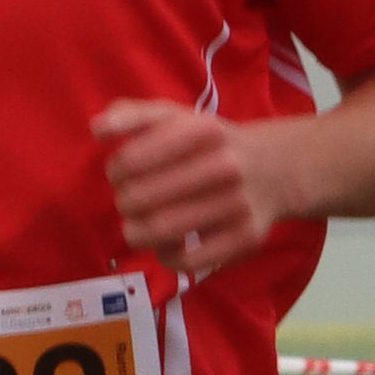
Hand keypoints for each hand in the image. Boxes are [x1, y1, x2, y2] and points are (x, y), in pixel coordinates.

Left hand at [93, 100, 299, 279]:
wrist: (277, 168)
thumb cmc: (212, 143)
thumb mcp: (178, 116)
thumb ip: (134, 114)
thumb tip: (96, 128)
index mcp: (202, 130)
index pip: (130, 160)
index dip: (115, 171)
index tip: (120, 174)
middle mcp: (223, 165)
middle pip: (140, 199)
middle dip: (124, 202)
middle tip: (129, 201)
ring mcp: (237, 205)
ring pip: (159, 231)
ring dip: (136, 231)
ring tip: (138, 224)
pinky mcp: (244, 239)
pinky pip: (185, 261)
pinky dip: (165, 255)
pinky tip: (167, 243)